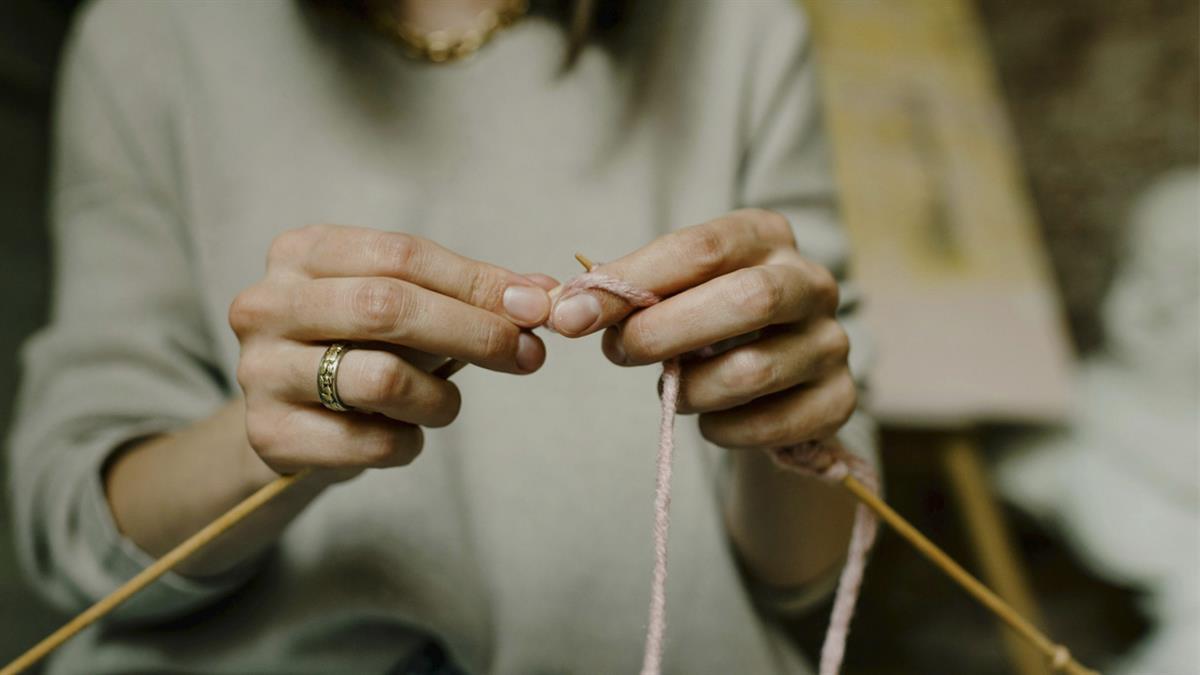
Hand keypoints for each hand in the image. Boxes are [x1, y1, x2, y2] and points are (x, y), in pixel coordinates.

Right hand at [228, 224, 552, 478]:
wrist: (293, 420)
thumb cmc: (361, 348)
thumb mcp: (408, 307)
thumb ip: (471, 295)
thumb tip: (546, 295)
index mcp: (303, 252)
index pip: (403, 255)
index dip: (477, 281)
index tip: (538, 307)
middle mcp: (267, 303)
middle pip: (387, 307)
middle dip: (473, 332)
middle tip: (527, 355)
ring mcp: (260, 370)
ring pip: (379, 379)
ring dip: (441, 398)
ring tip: (447, 403)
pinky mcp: (268, 433)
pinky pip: (368, 442)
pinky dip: (408, 442)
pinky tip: (407, 434)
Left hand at [550, 209, 855, 449]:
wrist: (774, 378)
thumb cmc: (708, 320)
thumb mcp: (671, 292)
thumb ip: (627, 294)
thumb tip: (569, 309)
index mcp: (766, 236)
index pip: (701, 248)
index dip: (632, 281)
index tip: (571, 314)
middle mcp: (811, 283)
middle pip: (747, 301)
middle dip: (665, 332)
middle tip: (617, 353)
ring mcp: (831, 342)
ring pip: (754, 370)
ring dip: (690, 388)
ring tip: (668, 389)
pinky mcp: (839, 400)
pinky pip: (774, 424)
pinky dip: (724, 428)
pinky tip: (708, 420)